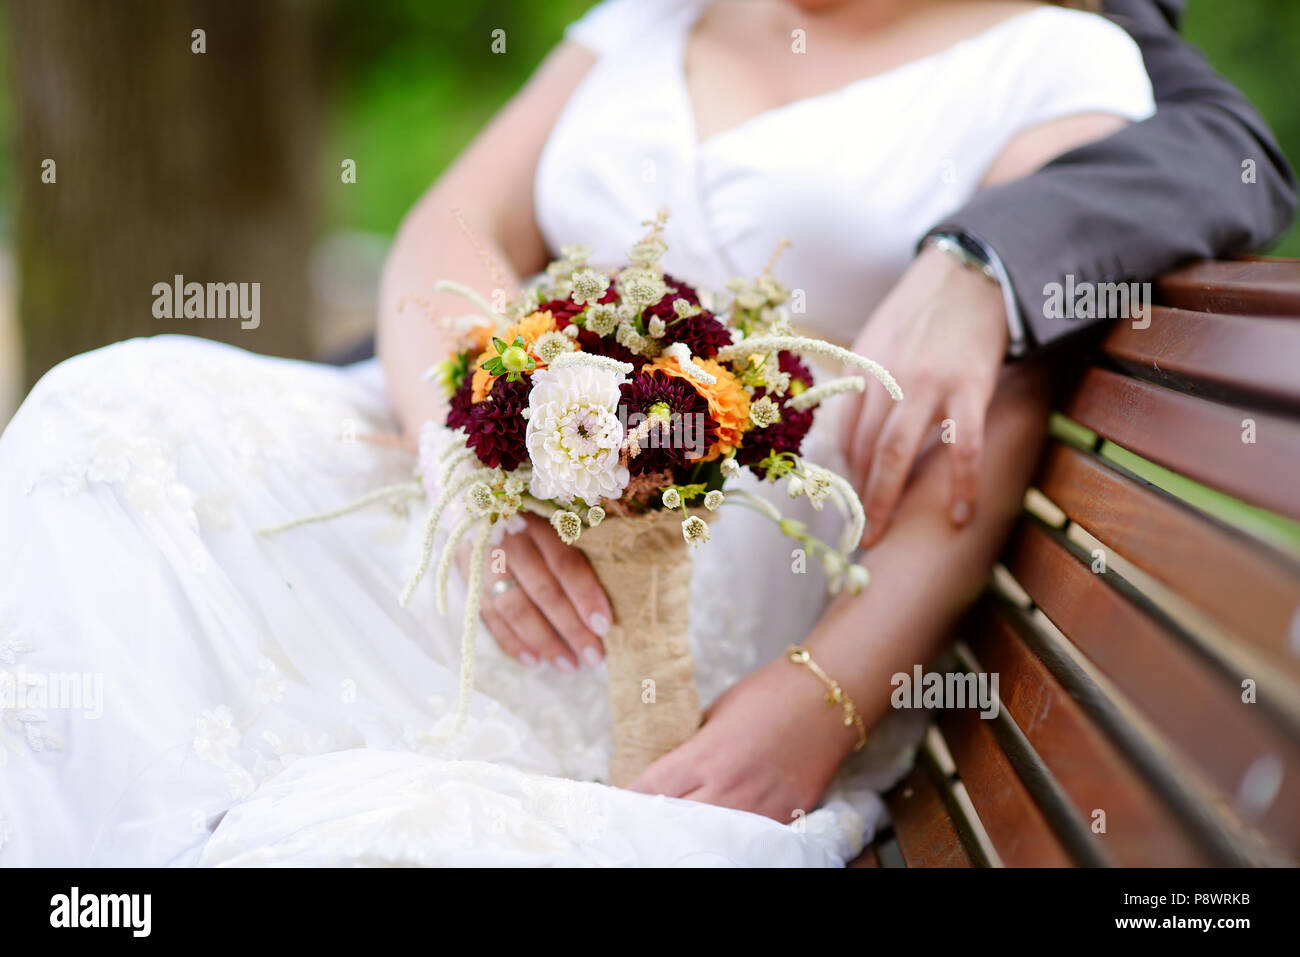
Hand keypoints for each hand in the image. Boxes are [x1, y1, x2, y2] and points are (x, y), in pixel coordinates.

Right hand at [462, 512, 612, 670]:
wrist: (472, 498)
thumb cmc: (529, 509)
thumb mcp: (554, 512)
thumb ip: (577, 538)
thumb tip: (617, 577)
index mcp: (535, 519)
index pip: (564, 562)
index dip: (586, 594)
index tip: (605, 625)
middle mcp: (507, 539)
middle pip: (543, 590)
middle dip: (570, 627)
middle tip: (593, 656)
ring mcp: (483, 560)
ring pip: (515, 608)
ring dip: (544, 640)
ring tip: (569, 665)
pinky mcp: (467, 576)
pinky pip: (488, 615)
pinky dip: (511, 640)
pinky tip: (534, 660)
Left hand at [628, 657, 856, 821]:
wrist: (827, 697)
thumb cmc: (770, 694)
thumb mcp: (718, 712)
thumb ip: (695, 743)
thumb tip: (673, 763)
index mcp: (706, 754)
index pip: (652, 787)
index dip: (631, 799)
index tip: (621, 802)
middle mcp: (728, 786)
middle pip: (675, 820)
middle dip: (656, 820)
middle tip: (644, 819)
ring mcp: (759, 806)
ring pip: (711, 836)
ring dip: (691, 831)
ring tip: (677, 829)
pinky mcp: (786, 815)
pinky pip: (749, 836)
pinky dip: (732, 834)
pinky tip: (720, 831)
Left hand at [842, 244, 1006, 545]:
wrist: (971, 272)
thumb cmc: (925, 310)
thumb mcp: (879, 339)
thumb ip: (865, 384)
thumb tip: (853, 434)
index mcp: (864, 369)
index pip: (845, 433)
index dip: (846, 472)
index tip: (850, 498)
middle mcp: (888, 380)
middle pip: (865, 450)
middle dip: (858, 497)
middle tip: (857, 535)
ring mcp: (928, 386)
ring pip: (899, 453)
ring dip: (888, 499)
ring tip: (883, 536)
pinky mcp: (969, 389)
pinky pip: (962, 447)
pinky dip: (961, 485)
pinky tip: (959, 515)